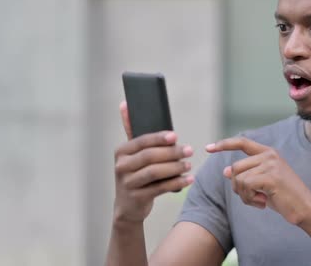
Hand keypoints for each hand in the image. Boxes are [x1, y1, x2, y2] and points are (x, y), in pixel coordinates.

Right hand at [113, 101, 193, 224]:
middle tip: (189, 150)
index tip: (175, 136)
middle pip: (149, 156)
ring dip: (175, 167)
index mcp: (121, 152)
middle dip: (172, 152)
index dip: (159, 138)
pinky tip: (189, 179)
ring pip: (155, 172)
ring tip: (189, 165)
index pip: (141, 141)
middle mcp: (121, 166)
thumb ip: (131, 130)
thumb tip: (125, 104)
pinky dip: (176, 182)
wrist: (128, 206)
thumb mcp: (132, 153)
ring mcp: (127, 183)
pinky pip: (160, 188)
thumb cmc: (135, 174)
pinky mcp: (136, 197)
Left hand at [206, 137, 310, 225]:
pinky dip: (249, 199)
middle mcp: (269, 154)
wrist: (305, 209)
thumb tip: (225, 171)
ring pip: (238, 178)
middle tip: (252, 198)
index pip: (242, 142)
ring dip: (244, 195)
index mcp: (268, 153)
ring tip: (260, 200)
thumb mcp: (263, 184)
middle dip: (238, 187)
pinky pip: (245, 186)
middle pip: (235, 168)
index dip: (224, 144)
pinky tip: (262, 203)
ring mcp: (270, 164)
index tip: (208, 148)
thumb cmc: (284, 198)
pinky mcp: (270, 176)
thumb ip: (247, 175)